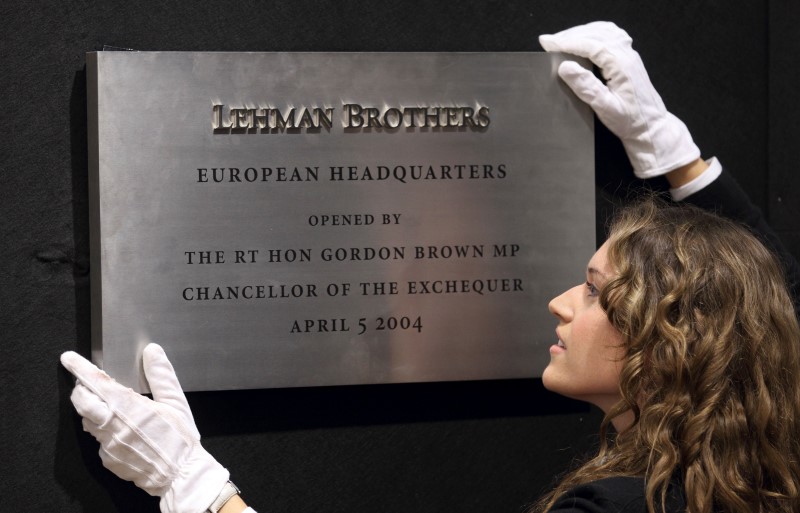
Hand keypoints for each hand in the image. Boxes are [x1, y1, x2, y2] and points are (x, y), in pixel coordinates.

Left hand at [61, 344, 229, 512]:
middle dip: (80, 389)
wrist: (181, 475)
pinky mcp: (108, 460)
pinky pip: (99, 441)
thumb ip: (161, 375)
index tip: (69, 359)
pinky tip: (123, 432)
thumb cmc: (181, 440)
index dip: (80, 368)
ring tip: (110, 407)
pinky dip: (105, 432)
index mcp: (130, 408)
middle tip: (86, 383)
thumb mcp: (176, 402)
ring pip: (88, 422)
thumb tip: (152, 353)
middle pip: (82, 402)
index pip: (97, 383)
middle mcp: (114, 426)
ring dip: (93, 410)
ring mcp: (108, 445)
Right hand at [539, 21, 699, 178]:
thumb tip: (566, 67)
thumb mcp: (605, 108)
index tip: (548, 43)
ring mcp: (630, 55)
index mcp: (621, 65)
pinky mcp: (629, 59)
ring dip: (582, 32)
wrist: (651, 127)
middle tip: (549, 41)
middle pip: (596, 34)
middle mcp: (627, 55)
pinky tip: (585, 39)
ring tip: (562, 40)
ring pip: (604, 32)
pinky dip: (594, 33)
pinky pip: (612, 36)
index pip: (591, 45)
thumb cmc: (630, 121)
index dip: (567, 42)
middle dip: (570, 35)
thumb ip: (587, 87)